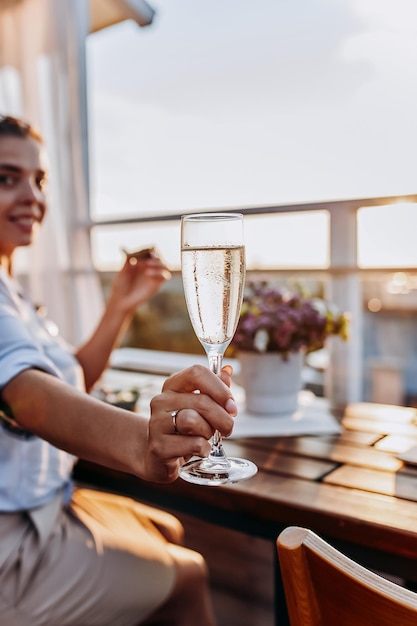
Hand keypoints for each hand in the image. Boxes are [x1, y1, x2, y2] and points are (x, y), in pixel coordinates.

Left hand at [108, 248, 170, 314]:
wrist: (121, 300)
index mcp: (141, 262)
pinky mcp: (157, 284)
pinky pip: (165, 276)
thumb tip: (134, 252)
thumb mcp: (122, 271)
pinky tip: (148, 274)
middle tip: (147, 258)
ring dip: (158, 264)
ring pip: (164, 265)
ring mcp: (154, 276)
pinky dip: (160, 273)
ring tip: (146, 268)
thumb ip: (128, 261)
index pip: (151, 251)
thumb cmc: (120, 286)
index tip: (147, 250)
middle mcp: (149, 268)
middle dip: (155, 256)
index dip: (150, 249)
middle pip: (159, 257)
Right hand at [143, 365, 236, 482]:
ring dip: (209, 432)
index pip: (197, 373)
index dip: (219, 387)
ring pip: (193, 421)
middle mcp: (162, 400)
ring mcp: (157, 423)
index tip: (231, 404)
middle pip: (202, 401)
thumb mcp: (199, 406)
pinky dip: (204, 449)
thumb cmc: (184, 429)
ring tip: (206, 437)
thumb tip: (228, 370)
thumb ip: (215, 388)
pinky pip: (193, 444)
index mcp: (173, 385)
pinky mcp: (159, 446)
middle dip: (223, 418)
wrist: (159, 457)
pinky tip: (199, 450)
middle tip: (227, 427)